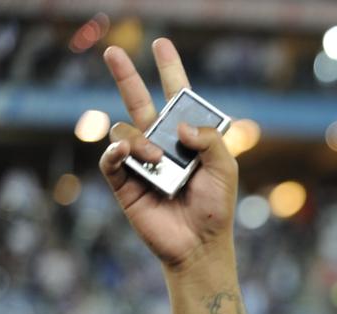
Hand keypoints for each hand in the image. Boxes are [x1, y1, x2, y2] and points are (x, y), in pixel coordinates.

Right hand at [99, 39, 237, 269]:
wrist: (199, 244)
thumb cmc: (216, 208)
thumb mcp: (225, 169)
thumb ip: (210, 140)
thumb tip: (178, 124)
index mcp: (188, 138)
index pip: (177, 98)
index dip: (170, 70)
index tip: (162, 45)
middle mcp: (162, 144)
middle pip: (138, 102)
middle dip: (126, 76)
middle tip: (113, 52)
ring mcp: (141, 161)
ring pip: (125, 131)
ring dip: (140, 141)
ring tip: (158, 160)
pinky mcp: (124, 181)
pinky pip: (111, 157)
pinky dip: (118, 152)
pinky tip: (129, 154)